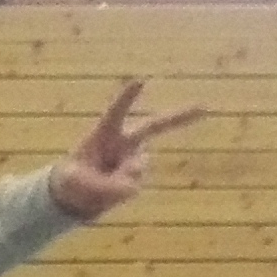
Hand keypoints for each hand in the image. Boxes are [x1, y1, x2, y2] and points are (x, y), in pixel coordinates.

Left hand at [47, 81, 199, 218]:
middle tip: (205, 107)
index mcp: (103, 133)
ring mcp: (133, 159)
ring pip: (136, 169)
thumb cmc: (70, 178)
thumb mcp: (75, 182)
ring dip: (117, 180)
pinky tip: (106, 192)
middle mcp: (123, 143)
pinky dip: (117, 192)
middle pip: (155, 126)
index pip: (116, 112)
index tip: (140, 80)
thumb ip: (101, 184)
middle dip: (180, 117)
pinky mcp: (136, 176)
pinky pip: (131, 186)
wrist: (75, 196)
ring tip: (97, 184)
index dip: (127, 97)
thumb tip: (131, 188)